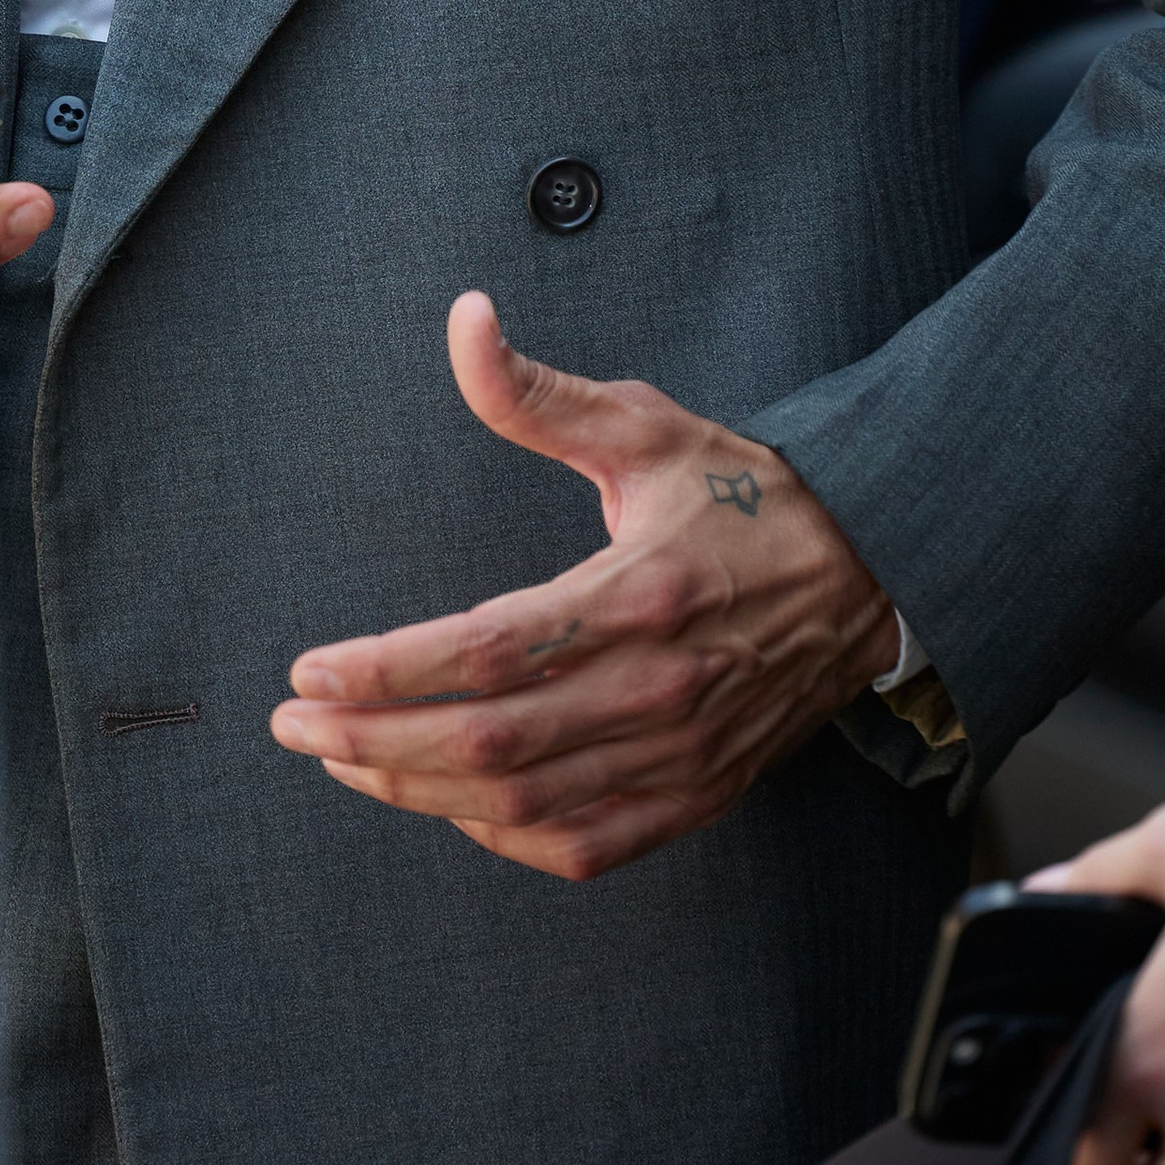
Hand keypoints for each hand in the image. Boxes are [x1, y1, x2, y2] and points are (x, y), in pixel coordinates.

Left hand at [268, 295, 894, 881]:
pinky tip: (443, 805)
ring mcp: (682, 755)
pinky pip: (584, 844)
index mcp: (641, 594)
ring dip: (417, 790)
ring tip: (343, 755)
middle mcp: (660, 688)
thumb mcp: (644, 425)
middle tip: (294, 721)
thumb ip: (537, 393)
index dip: (389, 667)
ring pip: (524, 803)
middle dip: (374, 736)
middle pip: (490, 742)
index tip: (311, 667)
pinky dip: (502, 835)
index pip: (490, 650)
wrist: (871, 573)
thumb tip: (464, 321)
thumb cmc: (741, 495)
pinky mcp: (698, 795)